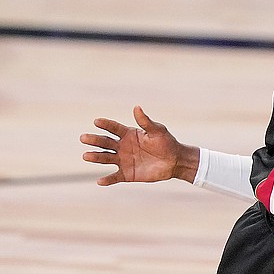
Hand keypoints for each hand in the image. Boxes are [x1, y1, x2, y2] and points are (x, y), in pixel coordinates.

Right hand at [80, 106, 196, 185]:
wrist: (174, 161)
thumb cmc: (166, 142)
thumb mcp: (157, 130)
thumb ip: (145, 122)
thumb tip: (136, 107)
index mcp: (129, 134)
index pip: (114, 128)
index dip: (105, 124)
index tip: (96, 121)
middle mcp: (122, 146)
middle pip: (105, 142)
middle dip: (94, 140)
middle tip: (83, 137)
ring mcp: (123, 160)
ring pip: (106, 158)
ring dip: (96, 157)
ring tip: (86, 156)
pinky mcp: (126, 174)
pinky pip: (114, 177)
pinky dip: (107, 180)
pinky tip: (100, 181)